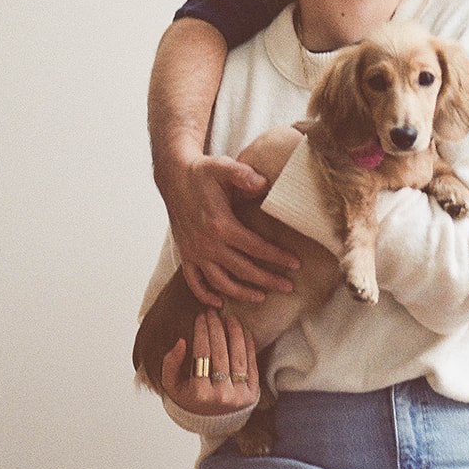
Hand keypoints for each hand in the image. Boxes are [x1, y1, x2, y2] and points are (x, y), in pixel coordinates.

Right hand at [160, 309, 261, 416]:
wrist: (211, 421)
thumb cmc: (188, 398)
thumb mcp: (172, 385)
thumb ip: (170, 364)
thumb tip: (181, 341)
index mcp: (199, 394)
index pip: (201, 355)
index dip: (201, 332)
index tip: (200, 316)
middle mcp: (220, 396)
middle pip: (220, 353)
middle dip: (216, 328)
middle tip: (214, 312)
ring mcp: (238, 395)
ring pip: (238, 357)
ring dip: (235, 333)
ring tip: (230, 318)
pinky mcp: (252, 394)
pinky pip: (252, 365)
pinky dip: (249, 346)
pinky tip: (244, 331)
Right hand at [165, 153, 298, 305]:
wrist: (173, 177)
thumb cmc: (202, 172)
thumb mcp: (222, 167)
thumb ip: (243, 173)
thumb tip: (264, 182)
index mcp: (220, 225)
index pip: (255, 247)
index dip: (277, 257)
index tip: (296, 264)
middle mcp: (206, 243)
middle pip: (242, 270)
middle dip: (267, 280)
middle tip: (288, 287)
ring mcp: (194, 252)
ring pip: (220, 282)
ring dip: (241, 293)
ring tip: (261, 298)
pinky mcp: (185, 254)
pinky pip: (193, 281)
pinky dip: (205, 295)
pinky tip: (219, 302)